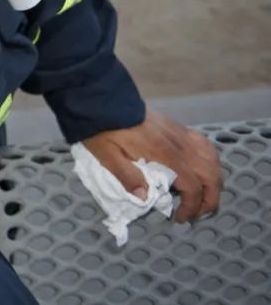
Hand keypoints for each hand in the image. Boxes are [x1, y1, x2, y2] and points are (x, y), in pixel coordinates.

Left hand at [81, 109, 222, 222]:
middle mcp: (180, 146)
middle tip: (196, 213)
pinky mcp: (180, 128)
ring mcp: (182, 135)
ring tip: (203, 196)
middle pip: (211, 176)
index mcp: (164, 155)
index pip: (192, 187)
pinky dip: (211, 162)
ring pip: (213, 161)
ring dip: (214, 182)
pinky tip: (204, 170)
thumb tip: (144, 198)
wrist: (105, 101)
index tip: (181, 218)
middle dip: (210, 199)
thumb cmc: (104, 130)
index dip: (192, 206)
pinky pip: (206, 146)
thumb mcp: (107, 155)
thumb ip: (126, 177)